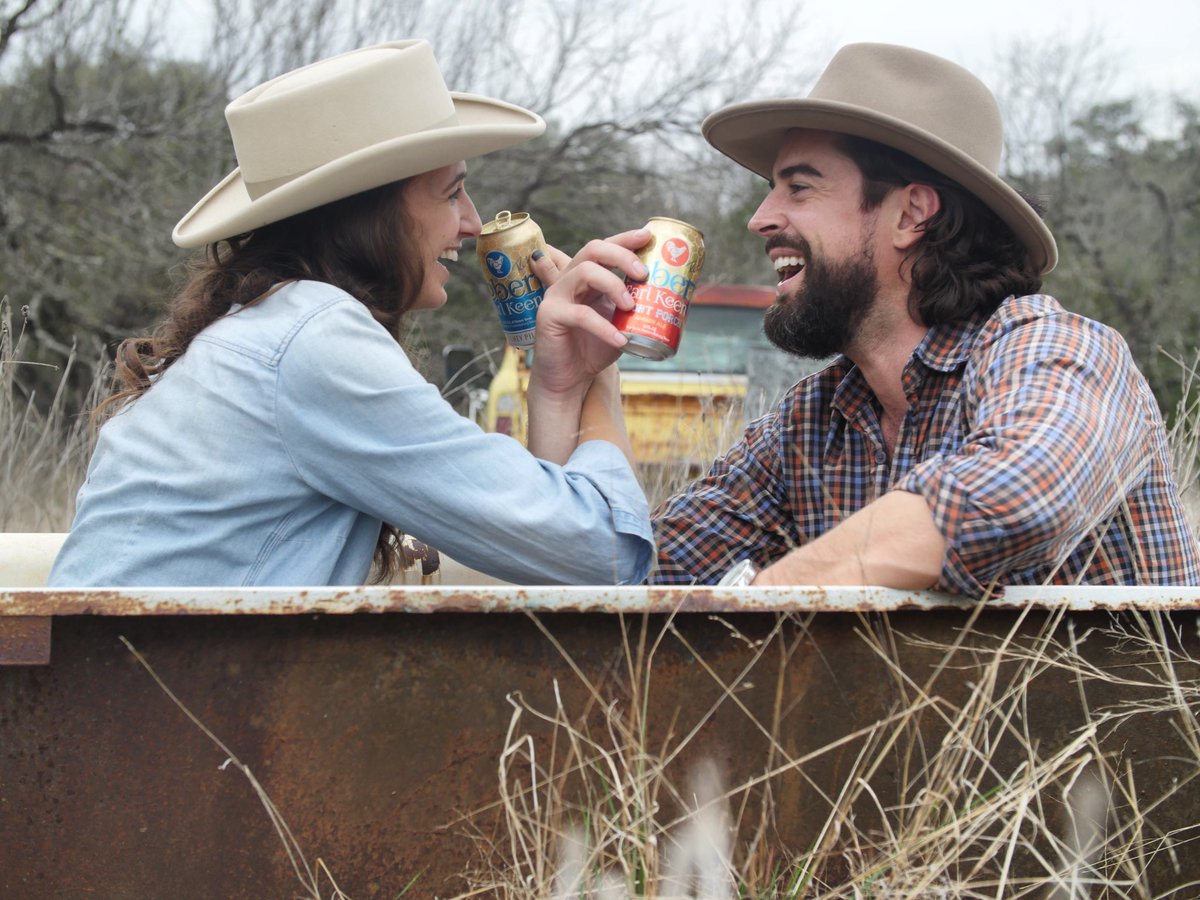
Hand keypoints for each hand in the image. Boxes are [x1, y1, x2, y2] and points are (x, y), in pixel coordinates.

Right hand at [526, 229, 649, 400]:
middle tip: (644, 273)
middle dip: (622, 256)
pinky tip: (621, 339)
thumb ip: (635, 306)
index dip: (625, 239)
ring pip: (584, 272)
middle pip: (592, 250)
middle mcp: (569, 280)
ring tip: (632, 306)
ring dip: (614, 285)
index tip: (648, 236)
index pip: (604, 248)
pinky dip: (604, 327)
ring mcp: (556, 296)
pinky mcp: (549, 316)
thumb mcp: (620, 323)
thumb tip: (673, 296)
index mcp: (586, 277)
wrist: (570, 379)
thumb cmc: (595, 349)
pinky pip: (580, 314)